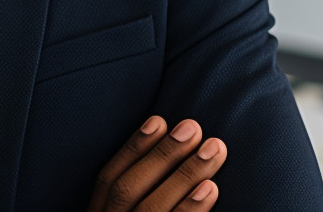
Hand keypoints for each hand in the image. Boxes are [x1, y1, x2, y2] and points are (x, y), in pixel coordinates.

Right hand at [86, 116, 227, 210]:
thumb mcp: (123, 211)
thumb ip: (132, 196)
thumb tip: (165, 150)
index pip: (108, 179)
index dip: (133, 148)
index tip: (159, 121)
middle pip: (128, 189)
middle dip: (161, 155)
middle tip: (192, 127)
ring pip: (152, 208)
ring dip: (185, 175)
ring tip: (213, 149)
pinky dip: (191, 209)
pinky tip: (211, 188)